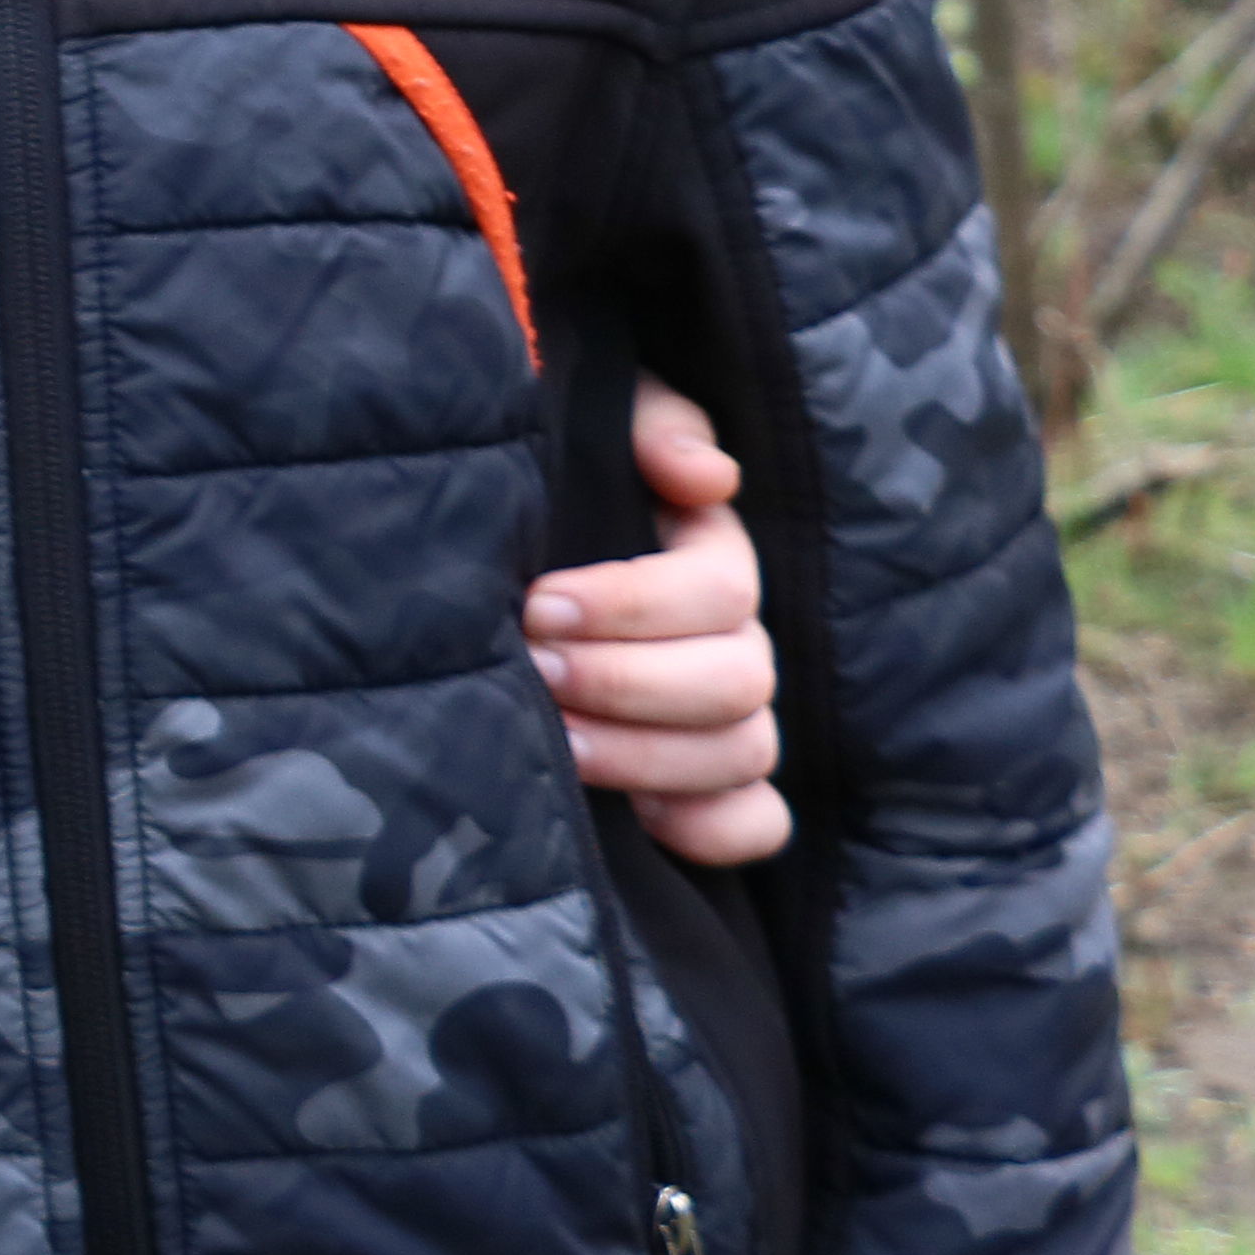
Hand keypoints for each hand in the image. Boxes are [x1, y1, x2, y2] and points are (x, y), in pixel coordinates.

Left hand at [526, 374, 789, 866]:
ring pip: (743, 752)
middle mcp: (733, 641)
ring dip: (648, 756)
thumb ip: (651, 427)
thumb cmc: (545, 484)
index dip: (634, 603)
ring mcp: (729, 719)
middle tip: (537, 670)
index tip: (538, 602)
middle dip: (629, 681)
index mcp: (711, 556)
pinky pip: (757, 824)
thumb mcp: (591, 425)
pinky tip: (642, 818)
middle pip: (735, 680)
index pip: (721, 590)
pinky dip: (713, 828)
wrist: (497, 561)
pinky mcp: (708, 788)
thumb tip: (705, 477)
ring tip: (556, 743)